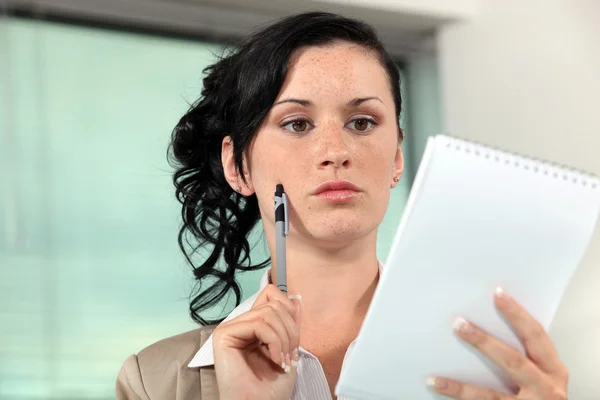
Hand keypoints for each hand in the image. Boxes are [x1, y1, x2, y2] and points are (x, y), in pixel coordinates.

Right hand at [212, 284, 301, 399]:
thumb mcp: (289, 349)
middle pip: (273, 304)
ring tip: (283, 361)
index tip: (295, 339)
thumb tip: (297, 299)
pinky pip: (258, 324)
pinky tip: (274, 359)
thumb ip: (291, 324)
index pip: (271, 294)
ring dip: (284, 338)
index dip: (289, 310)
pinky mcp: (223, 335)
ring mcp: (230, 328)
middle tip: (290, 356)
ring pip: (268, 312)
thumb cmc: (273, 388)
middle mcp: (240, 324)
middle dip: (290, 330)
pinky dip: (274, 342)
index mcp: (254, 325)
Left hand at [428, 288, 568, 398]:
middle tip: (459, 323)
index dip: (518, 314)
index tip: (497, 294)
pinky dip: (457, 396)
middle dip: (484, 341)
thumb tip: (484, 327)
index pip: (536, 336)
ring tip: (435, 376)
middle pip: (513, 360)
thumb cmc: (543, 396)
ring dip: (461, 385)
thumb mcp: (541, 376)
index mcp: (554, 371)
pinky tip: (437, 386)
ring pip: (491, 394)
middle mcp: (546, 390)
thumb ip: (523, 356)